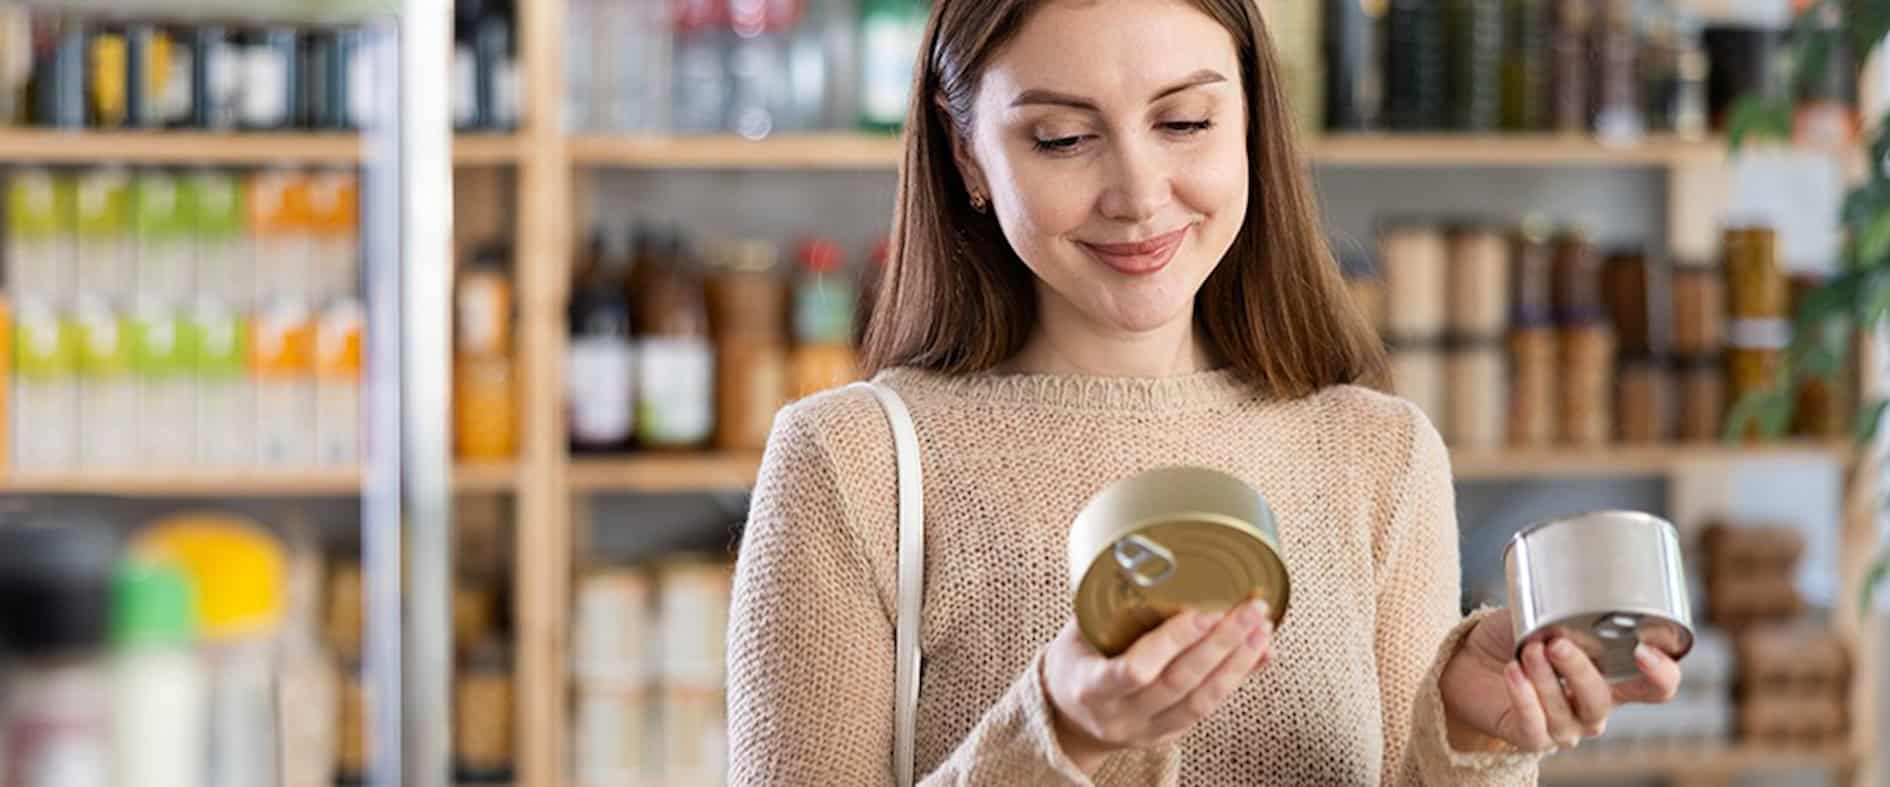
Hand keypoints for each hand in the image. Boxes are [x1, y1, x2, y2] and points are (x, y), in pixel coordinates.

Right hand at [1042, 598, 1273, 773]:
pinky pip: (1206, 710)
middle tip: (1250, 610)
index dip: (1172, 642)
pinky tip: (1257, 653)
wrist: (1067, 718)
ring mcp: (1144, 731)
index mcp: (1091, 686)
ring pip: (1200, 702)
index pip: (1134, 670)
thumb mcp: (1078, 631)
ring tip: (1262, 629)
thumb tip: (1168, 567)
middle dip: (1221, 644)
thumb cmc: (1075, 661)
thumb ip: (1115, 606)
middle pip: (1179, 684)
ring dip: (1237, 663)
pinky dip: (1235, 679)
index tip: (1202, 612)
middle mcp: (1119, 715)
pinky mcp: (1167, 736)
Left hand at [1439, 608, 1681, 751]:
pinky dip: (1524, 698)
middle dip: (1580, 671)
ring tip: (1526, 650)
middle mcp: (1593, 706)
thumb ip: (1561, 611)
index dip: (1661, 674)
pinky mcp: (1530, 737)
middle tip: (1556, 643)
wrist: (1467, 659)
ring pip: (1567, 715)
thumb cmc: (1512, 637)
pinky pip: (1534, 727)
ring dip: (1545, 680)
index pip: (1656, 687)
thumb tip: (1569, 597)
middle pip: (1603, 700)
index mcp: (1610, 676)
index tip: (1644, 650)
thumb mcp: (1539, 615)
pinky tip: (1513, 673)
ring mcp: (1564, 726)